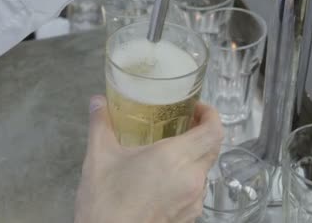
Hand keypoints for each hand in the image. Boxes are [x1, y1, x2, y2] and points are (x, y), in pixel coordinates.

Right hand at [74, 96, 223, 222]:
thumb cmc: (105, 201)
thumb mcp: (98, 157)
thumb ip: (101, 124)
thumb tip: (98, 101)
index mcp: (175, 158)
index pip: (214, 131)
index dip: (210, 114)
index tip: (195, 108)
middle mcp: (191, 180)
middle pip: (212, 149)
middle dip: (202, 132)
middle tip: (182, 123)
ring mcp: (193, 202)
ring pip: (204, 171)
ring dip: (194, 157)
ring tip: (170, 150)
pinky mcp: (187, 218)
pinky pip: (196, 191)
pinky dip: (186, 178)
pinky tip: (163, 178)